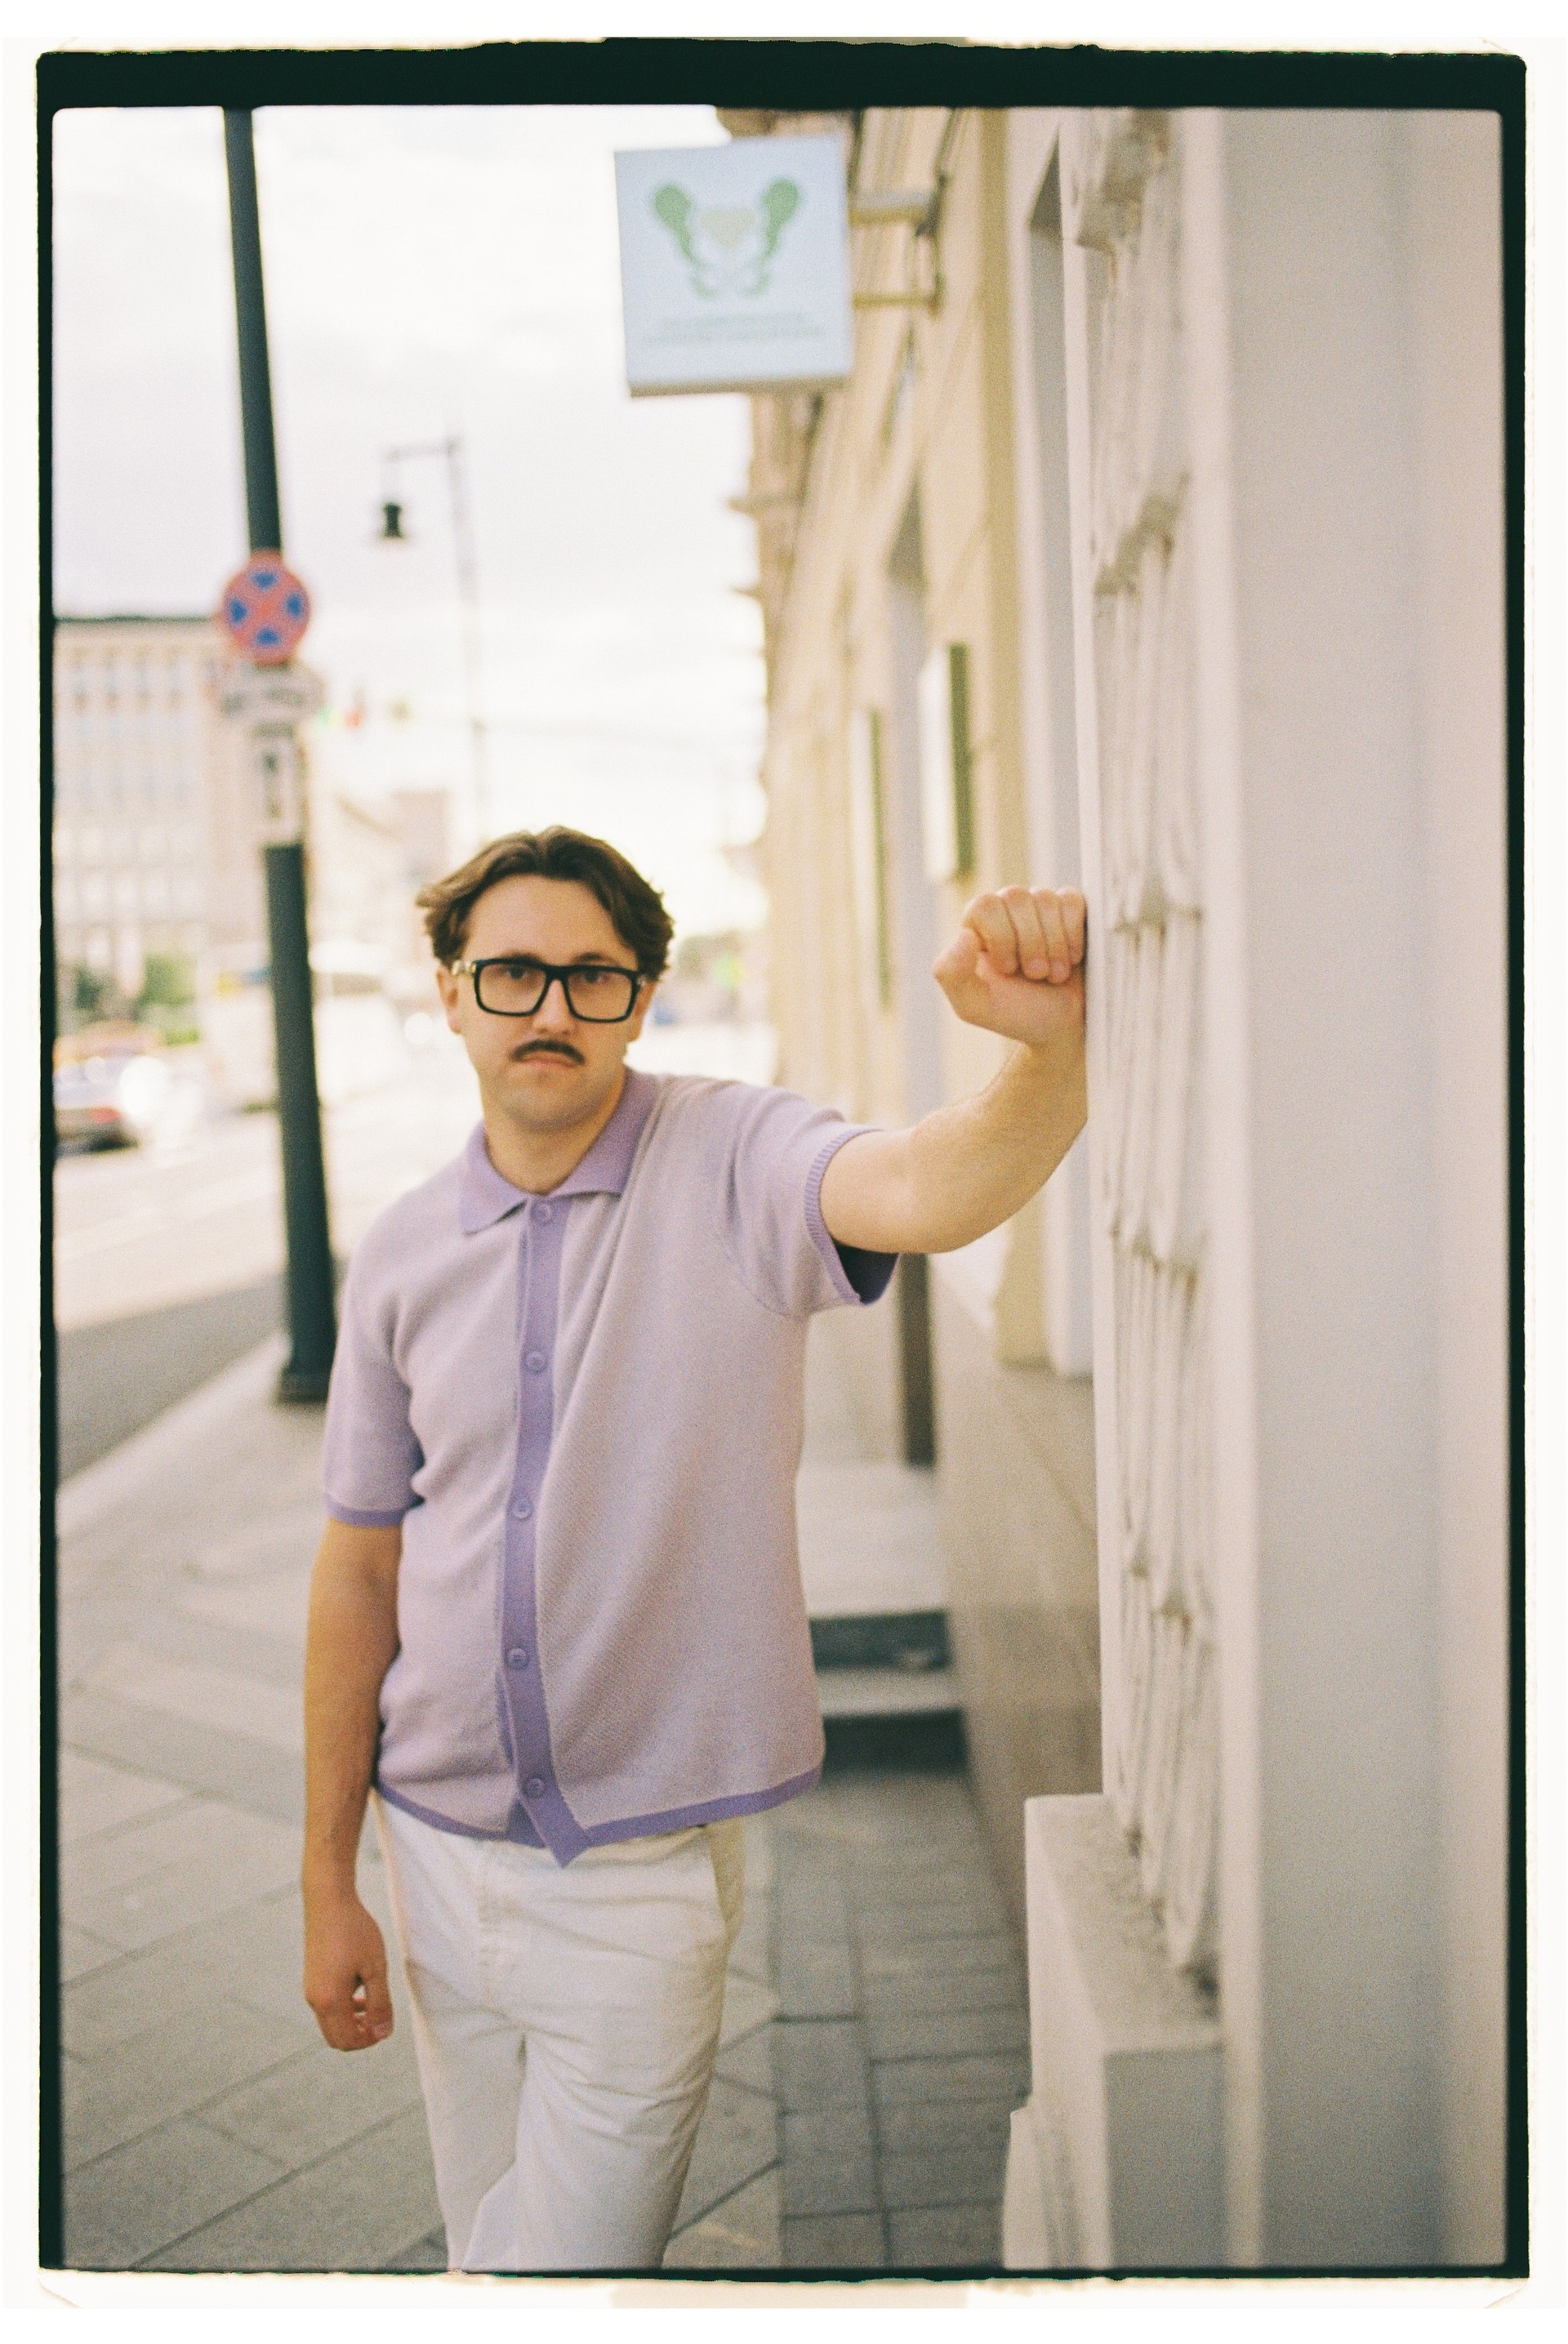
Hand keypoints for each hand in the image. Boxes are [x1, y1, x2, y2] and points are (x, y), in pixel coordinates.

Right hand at [303, 1884, 393, 2051]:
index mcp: (330, 2001)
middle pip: (336, 2037)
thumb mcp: (375, 1968)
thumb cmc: (355, 1932)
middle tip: (381, 2017)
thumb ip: (380, 2004)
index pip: (347, 2041)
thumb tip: (384, 2033)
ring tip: (373, 2001)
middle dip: (360, 2035)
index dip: (369, 2040)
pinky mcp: (311, 1978)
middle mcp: (314, 2000)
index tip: (387, 2024)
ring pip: (331, 2022)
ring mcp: (310, 1989)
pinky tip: (360, 1986)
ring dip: (352, 2020)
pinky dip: (344, 2007)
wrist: (329, 1902)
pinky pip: (326, 2006)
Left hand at [933, 886, 1086, 1049]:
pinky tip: (1072, 957)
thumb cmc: (1016, 1014)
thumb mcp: (975, 1005)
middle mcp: (1006, 910)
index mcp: (977, 926)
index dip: (1001, 936)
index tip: (1009, 969)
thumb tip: (963, 935)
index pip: (985, 905)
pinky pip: (1072, 900)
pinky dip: (1074, 933)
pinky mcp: (1070, 910)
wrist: (1062, 1026)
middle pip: (1016, 897)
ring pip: (1045, 898)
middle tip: (1036, 975)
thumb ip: (952, 974)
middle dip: (1030, 943)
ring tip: (1054, 974)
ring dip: (1054, 944)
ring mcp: (1038, 907)